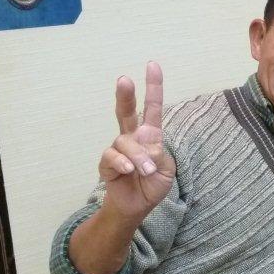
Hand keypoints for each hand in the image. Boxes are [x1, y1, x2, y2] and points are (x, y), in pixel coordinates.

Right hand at [98, 61, 176, 220]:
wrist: (136, 208)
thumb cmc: (151, 185)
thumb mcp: (166, 170)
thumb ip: (159, 154)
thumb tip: (145, 146)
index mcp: (150, 136)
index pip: (152, 108)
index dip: (153, 87)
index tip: (152, 65)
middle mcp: (132, 137)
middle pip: (126, 112)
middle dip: (125, 95)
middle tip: (124, 80)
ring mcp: (118, 150)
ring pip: (125, 142)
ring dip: (138, 156)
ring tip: (145, 170)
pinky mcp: (106, 164)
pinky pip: (112, 156)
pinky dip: (122, 162)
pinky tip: (129, 170)